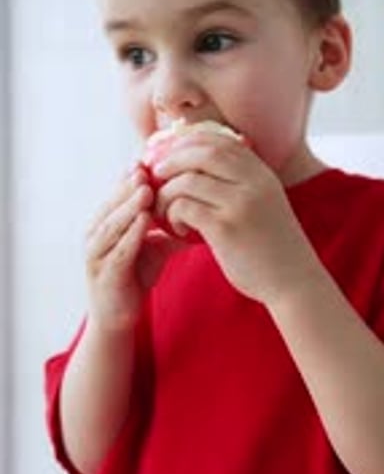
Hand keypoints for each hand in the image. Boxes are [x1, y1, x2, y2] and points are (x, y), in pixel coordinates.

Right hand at [85, 166, 183, 331]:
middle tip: (146, 168)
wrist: (119, 315)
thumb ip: (169, 223)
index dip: (131, 174)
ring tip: (146, 190)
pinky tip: (144, 222)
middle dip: (128, 185)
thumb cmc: (136, 273)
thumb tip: (197, 200)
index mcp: (106, 221)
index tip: (150, 158)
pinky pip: (117, 250)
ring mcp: (96, 255)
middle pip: (112, 203)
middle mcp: (96, 234)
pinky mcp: (104, 275)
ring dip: (128, 206)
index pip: (117, 192)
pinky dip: (130, 235)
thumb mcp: (155, 243)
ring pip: (111, 224)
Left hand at [153, 132, 317, 304]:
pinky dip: (173, 215)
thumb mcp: (265, 203)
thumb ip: (242, 183)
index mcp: (262, 174)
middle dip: (172, 160)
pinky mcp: (225, 228)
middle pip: (202, 153)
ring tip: (166, 211)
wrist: (294, 281)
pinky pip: (185, 207)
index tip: (172, 154)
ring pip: (187, 180)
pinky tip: (179, 229)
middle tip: (156, 175)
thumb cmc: (272, 246)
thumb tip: (200, 166)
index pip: (220, 140)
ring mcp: (240, 204)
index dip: (190, 141)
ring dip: (167, 193)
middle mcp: (253, 182)